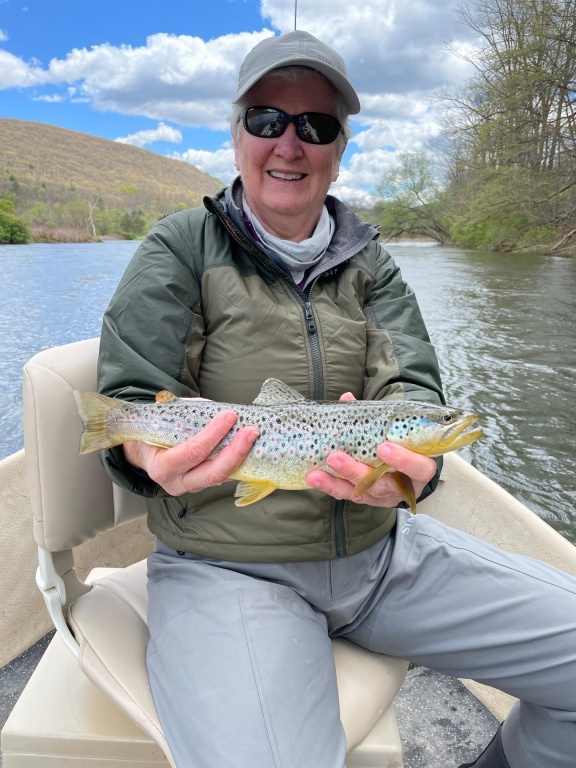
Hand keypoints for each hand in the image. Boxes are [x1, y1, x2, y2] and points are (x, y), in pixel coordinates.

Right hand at [123, 410, 258, 495]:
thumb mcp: (162, 419)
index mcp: (161, 466)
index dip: (213, 434)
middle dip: (235, 452)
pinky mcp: (203, 486)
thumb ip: (187, 412)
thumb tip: (216, 408)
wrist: (145, 452)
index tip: (229, 416)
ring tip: (253, 437)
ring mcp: (191, 487)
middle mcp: (176, 483)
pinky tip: (248, 447)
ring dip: (240, 457)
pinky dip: (237, 462)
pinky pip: (223, 477)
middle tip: (251, 431)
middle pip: (212, 473)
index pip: (192, 452)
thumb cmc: (154, 431)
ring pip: (221, 478)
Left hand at [306, 392, 436, 507]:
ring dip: (337, 481)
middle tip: (336, 457)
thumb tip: (347, 398)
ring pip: (361, 492)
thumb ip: (375, 416)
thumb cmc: (400, 443)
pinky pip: (347, 495)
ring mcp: (383, 496)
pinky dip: (330, 486)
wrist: (402, 466)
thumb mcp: (396, 431)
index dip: (404, 461)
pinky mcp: (366, 499)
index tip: (384, 447)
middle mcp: (403, 486)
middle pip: (382, 485)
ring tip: (316, 473)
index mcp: (420, 469)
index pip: (420, 469)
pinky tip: (314, 477)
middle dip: (357, 472)